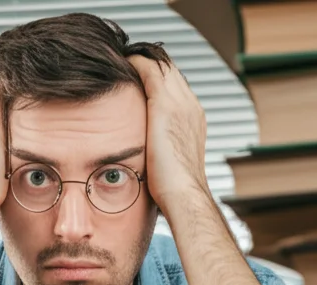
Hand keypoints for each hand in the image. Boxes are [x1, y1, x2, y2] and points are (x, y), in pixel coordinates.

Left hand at [129, 56, 209, 213]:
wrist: (183, 194)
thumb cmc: (173, 191)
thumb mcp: (168, 166)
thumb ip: (160, 154)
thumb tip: (146, 162)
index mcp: (194, 120)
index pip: (177, 88)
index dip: (159, 80)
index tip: (139, 79)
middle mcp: (191, 107)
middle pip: (171, 72)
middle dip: (151, 64)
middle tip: (128, 61)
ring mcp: (181, 103)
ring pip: (162, 66)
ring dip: (143, 59)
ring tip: (123, 58)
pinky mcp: (165, 104)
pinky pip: (150, 70)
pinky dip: (136, 62)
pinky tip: (121, 61)